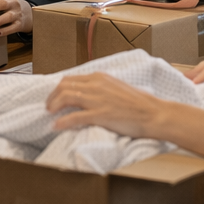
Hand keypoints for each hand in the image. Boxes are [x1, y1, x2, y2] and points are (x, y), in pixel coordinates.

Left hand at [46, 72, 171, 138]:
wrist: (155, 114)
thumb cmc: (140, 104)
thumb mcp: (116, 88)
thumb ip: (101, 89)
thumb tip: (87, 95)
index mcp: (100, 77)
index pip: (70, 79)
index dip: (58, 88)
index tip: (54, 96)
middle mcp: (96, 85)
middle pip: (64, 86)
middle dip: (52, 96)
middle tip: (48, 106)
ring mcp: (98, 99)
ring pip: (66, 97)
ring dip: (54, 106)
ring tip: (50, 114)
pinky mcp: (101, 114)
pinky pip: (75, 117)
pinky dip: (62, 121)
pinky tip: (56, 126)